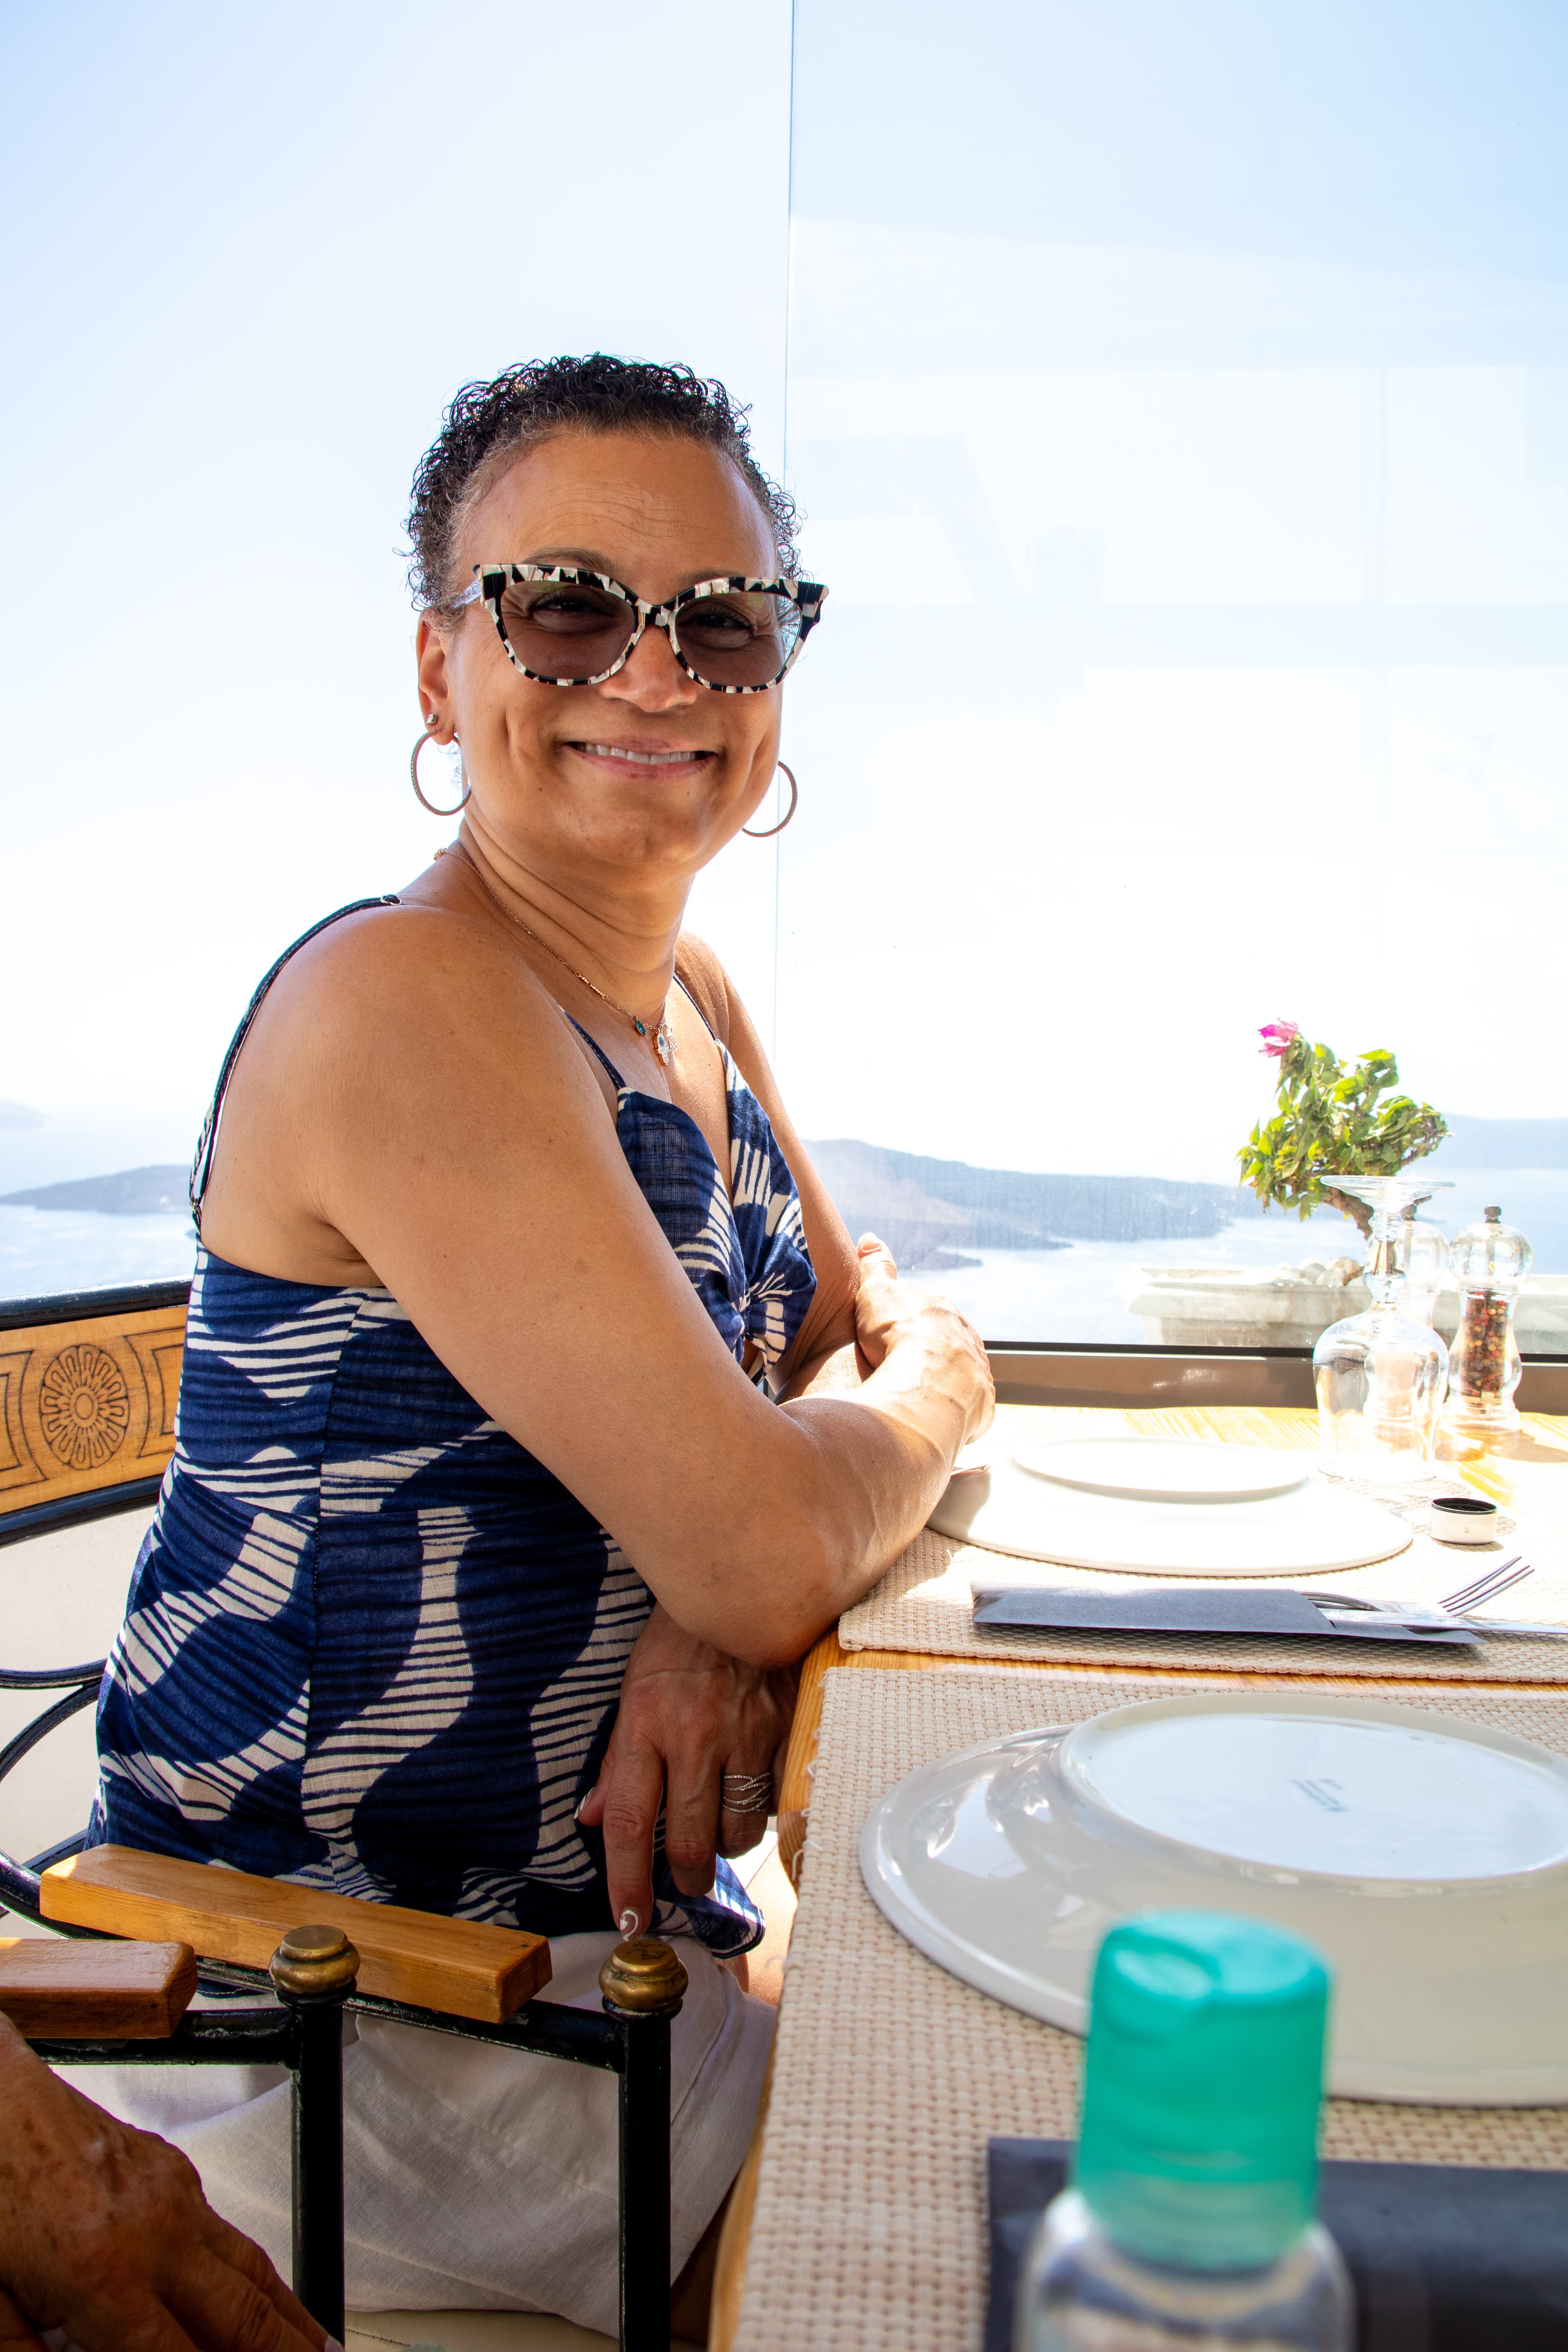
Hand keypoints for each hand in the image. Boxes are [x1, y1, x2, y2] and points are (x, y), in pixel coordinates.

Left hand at [0, 2017, 330, 2351]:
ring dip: (289, 2312)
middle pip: (240, 2313)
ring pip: (250, 2265)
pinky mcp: (174, 2170)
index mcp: (104, 2275)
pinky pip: (227, 2231)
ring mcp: (173, 2193)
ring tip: (319, 2345)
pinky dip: (256, 2269)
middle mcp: (155, 2232)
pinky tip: (263, 2292)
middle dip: (284, 2351)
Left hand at [576, 1603, 797, 1937]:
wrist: (744, 1585)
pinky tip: (756, 1796)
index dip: (627, 1881)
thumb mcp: (634, 1690)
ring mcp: (744, 1735)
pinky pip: (775, 1799)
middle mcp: (693, 1736)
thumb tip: (592, 1819)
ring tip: (723, 1831)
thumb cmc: (681, 1639)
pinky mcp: (784, 1730)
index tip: (629, 1921)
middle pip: (690, 1841)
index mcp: (645, 1725)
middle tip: (688, 1879)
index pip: (631, 1822)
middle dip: (688, 1876)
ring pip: (739, 1830)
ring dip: (729, 1846)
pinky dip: (764, 1811)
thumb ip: (618, 1762)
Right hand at [851, 1233, 994, 1445]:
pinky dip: (953, 1410)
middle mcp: (968, 1337)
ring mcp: (978, 1371)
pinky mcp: (982, 1404)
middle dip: (932, 1353)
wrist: (927, 1384)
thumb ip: (875, 1267)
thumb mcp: (876, 1293)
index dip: (912, 1323)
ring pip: (962, 1373)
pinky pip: (968, 1405)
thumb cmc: (897, 1336)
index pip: (931, 1312)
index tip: (895, 1335)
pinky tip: (933, 1418)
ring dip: (944, 1382)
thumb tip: (870, 1238)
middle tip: (904, 1369)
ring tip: (917, 1397)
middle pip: (950, 1343)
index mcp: (943, 1310)